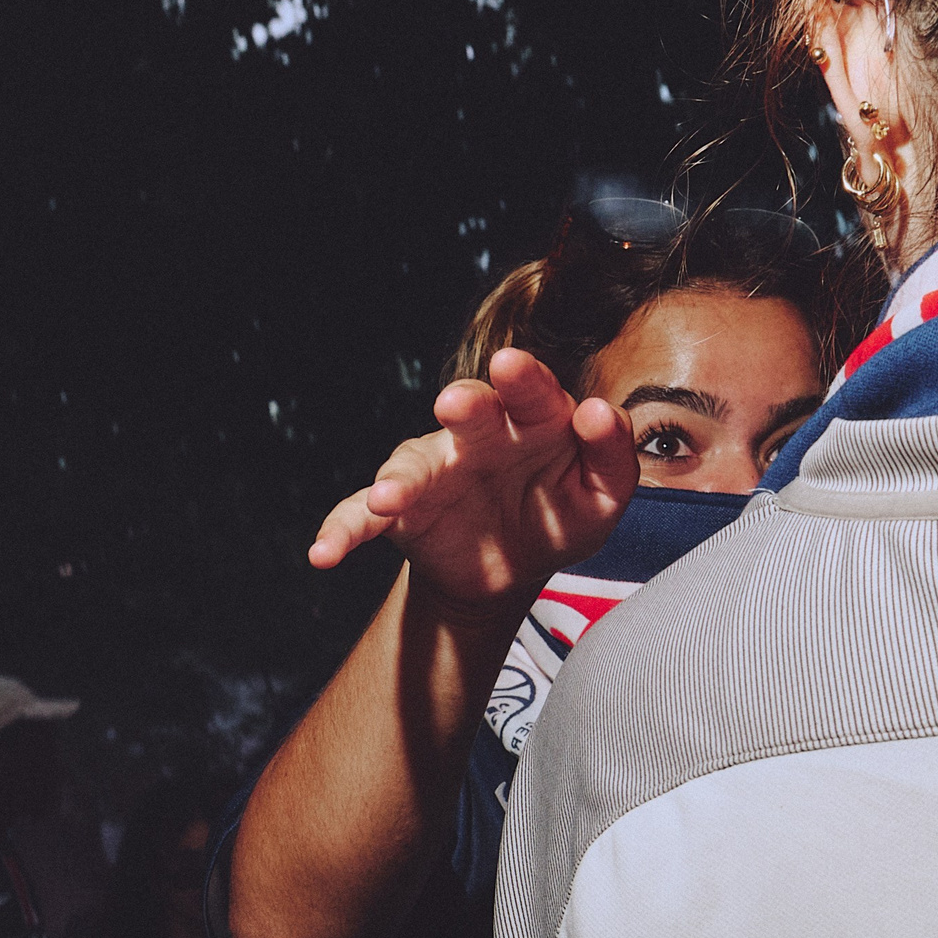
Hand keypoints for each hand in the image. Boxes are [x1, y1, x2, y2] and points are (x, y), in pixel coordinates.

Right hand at [311, 349, 637, 615]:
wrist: (509, 567)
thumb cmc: (558, 516)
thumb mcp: (600, 498)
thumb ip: (613, 456)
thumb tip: (598, 413)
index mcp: (532, 422)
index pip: (533, 392)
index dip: (525, 380)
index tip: (516, 369)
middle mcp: (478, 436)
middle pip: (471, 411)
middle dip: (464, 406)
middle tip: (457, 403)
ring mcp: (433, 470)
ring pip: (410, 465)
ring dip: (396, 480)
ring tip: (388, 498)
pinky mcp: (400, 511)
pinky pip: (361, 517)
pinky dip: (342, 531)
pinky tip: (324, 552)